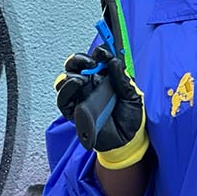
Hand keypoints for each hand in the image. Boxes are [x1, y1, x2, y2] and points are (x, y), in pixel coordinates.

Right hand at [54, 45, 148, 167]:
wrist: (127, 142)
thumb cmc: (131, 118)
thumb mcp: (133, 96)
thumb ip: (123, 80)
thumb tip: (114, 61)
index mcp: (104, 78)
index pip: (95, 60)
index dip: (97, 54)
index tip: (102, 53)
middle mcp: (90, 85)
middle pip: (75, 66)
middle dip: (78, 59)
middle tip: (89, 61)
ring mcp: (81, 98)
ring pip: (65, 80)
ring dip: (71, 74)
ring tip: (83, 77)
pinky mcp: (75, 113)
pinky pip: (64, 101)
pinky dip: (66, 91)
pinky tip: (76, 85)